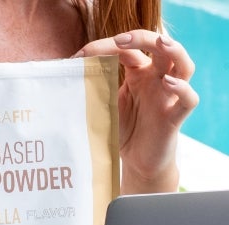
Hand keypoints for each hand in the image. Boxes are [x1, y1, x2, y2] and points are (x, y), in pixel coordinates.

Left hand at [75, 30, 198, 192]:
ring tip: (160, 43)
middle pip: (160, 47)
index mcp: (138, 74)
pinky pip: (188, 99)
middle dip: (141, 38)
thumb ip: (91, 90)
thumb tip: (60, 79)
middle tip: (120, 40)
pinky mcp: (174, 117)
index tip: (79, 56)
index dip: (105, 47)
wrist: (136, 162)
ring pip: (183, 65)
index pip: (127, 50)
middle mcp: (156, 80)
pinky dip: (182, 89)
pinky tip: (169, 83)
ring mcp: (168, 96)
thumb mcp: (102, 106)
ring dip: (173, 50)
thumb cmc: (120, 131)